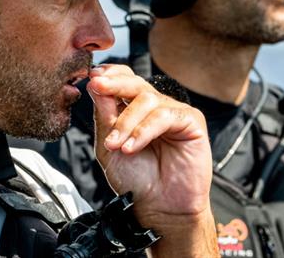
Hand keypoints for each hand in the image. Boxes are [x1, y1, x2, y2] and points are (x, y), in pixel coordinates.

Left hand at [88, 64, 212, 223]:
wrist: (158, 208)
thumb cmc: (135, 179)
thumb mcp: (108, 145)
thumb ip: (104, 114)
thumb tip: (94, 83)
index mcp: (134, 108)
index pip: (124, 79)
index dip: (109, 75)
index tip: (92, 78)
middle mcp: (155, 107)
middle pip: (135, 82)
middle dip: (114, 85)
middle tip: (97, 86)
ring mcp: (173, 112)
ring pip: (147, 100)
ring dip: (126, 122)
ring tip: (116, 145)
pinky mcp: (191, 122)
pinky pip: (164, 116)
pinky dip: (144, 131)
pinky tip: (132, 147)